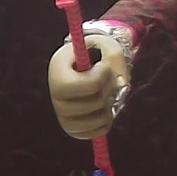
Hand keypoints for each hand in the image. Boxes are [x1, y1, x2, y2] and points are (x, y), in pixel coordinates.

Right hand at [47, 22, 132, 140]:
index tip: (102, 66)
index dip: (103, 76)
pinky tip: (103, 108)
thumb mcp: (103, 43)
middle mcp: (55, 97)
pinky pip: (98, 132)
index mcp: (58, 73)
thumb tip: (121, 82)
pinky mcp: (71, 129)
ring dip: (110, 106)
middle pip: (95, 102)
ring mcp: (62, 116)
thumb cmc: (91, 55)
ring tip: (106, 94)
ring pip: (97, 119)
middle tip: (107, 80)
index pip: (90, 84)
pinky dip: (107, 121)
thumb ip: (115, 56)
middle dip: (108, 90)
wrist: (79, 68)